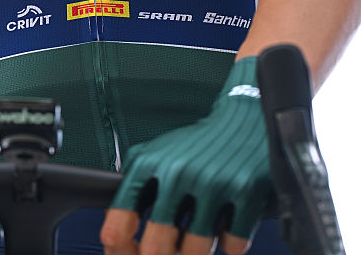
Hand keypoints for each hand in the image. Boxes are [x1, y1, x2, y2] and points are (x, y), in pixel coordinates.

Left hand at [101, 58, 270, 254]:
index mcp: (151, 163)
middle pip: (157, 245)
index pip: (122, 216)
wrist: (242, 119)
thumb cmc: (196, 143)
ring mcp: (212, 183)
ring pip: (196, 251)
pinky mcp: (245, 192)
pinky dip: (230, 243)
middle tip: (166, 252)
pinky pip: (232, 244)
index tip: (123, 251)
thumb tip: (115, 229)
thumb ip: (134, 185)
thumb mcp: (156, 153)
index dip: (120, 244)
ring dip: (197, 251)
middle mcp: (178, 172)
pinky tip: (226, 224)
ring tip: (199, 236)